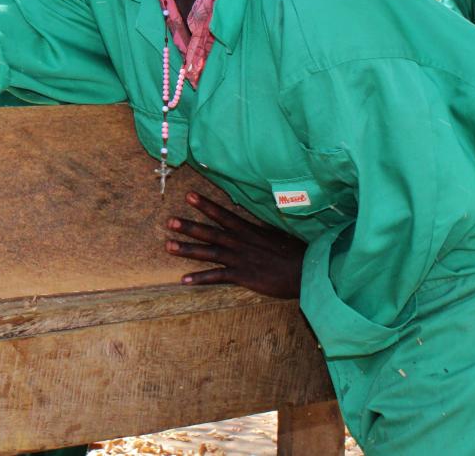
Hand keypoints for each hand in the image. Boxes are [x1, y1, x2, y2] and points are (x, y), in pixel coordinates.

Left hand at [166, 189, 305, 298]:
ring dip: (187, 249)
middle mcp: (240, 242)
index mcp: (248, 230)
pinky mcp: (243, 276)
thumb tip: (253, 216)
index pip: (223, 214)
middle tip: (169, 221)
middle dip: (189, 226)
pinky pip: (217, 277)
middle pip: (210, 232)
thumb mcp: (276, 233)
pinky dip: (200, 278)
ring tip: (168, 245)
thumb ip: (260, 226)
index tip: (189, 195)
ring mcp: (240, 259)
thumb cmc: (294, 252)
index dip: (205, 205)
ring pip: (209, 253)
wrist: (306, 271)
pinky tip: (183, 279)